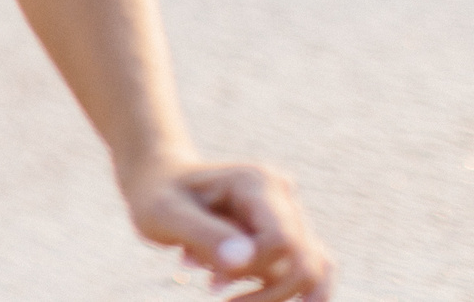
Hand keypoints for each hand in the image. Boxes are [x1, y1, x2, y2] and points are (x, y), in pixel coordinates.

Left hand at [126, 158, 332, 300]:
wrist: (161, 184)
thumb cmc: (159, 196)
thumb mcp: (165, 214)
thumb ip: (204, 236)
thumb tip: (244, 263)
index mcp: (257, 183)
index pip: (283, 240)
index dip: (255, 270)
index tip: (213, 281)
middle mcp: (284, 196)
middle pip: (305, 262)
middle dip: (265, 294)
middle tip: (213, 292)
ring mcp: (291, 217)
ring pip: (314, 273)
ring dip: (272, 295)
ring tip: (222, 291)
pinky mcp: (290, 238)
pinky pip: (307, 275)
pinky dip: (275, 292)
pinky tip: (234, 289)